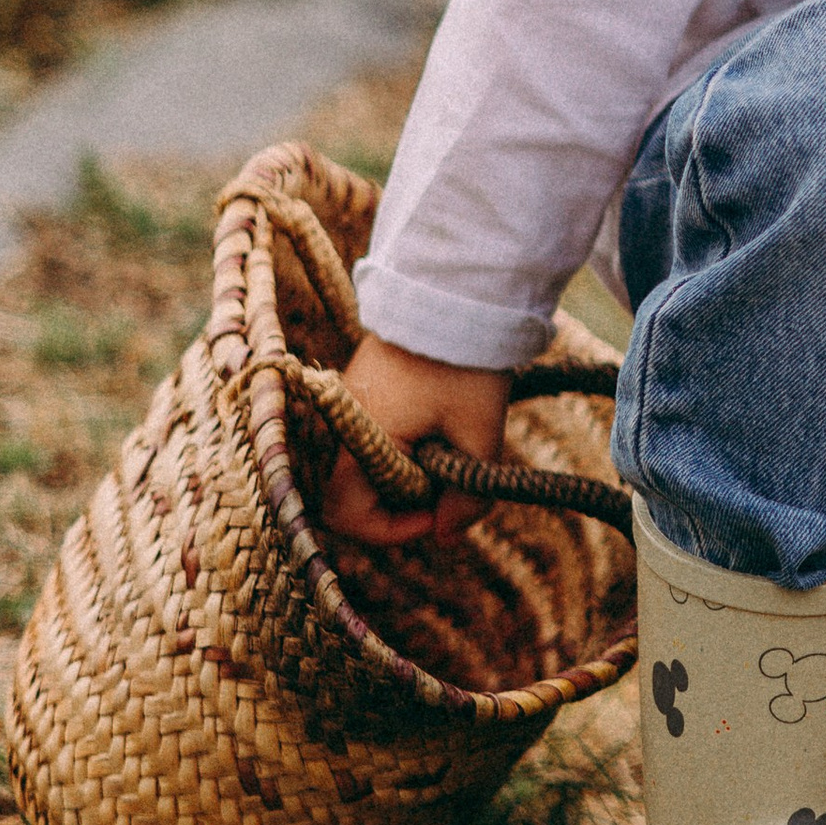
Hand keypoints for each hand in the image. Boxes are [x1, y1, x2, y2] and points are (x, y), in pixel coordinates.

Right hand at [320, 335, 512, 547]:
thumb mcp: (480, 435)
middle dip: (405, 502)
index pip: (345, 513)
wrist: (461, 291)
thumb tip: (446, 534)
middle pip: (357, 492)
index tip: (437, 516)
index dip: (391, 531)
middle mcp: (345, 423)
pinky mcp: (369, 386)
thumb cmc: (467, 364)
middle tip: (451, 487)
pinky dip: (408, 447)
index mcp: (362, 437)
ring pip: (369, 465)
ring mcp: (354, 402)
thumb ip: (466, 495)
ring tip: (453, 452)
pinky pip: (377, 436)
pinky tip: (445, 430)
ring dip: (410, 474)